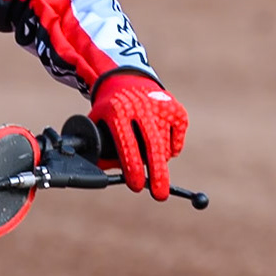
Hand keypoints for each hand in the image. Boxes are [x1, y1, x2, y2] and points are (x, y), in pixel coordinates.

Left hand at [89, 72, 187, 200]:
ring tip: (151, 164)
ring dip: (159, 162)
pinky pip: (177, 138)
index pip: (126, 143)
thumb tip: (101, 176)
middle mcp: (141, 107)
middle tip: (159, 195)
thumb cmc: (110, 109)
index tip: (136, 185)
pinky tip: (162, 148)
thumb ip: (98, 148)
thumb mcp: (97, 123)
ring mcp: (161, 106)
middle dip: (157, 173)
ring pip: (165, 145)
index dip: (132, 167)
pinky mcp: (176, 108)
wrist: (128, 80)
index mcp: (117, 111)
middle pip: (153, 146)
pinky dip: (171, 149)